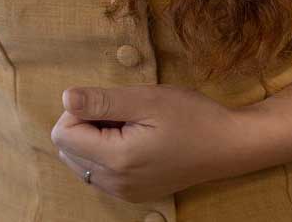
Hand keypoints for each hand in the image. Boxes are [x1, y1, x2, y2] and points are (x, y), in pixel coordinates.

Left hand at [51, 83, 253, 203]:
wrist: (229, 145)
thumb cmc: (190, 117)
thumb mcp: (144, 100)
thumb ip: (100, 101)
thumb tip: (65, 99)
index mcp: (117, 160)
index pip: (62, 134)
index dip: (78, 110)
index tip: (109, 104)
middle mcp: (116, 183)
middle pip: (67, 148)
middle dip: (85, 125)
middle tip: (122, 115)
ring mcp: (125, 192)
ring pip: (79, 160)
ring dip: (94, 138)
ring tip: (129, 127)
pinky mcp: (132, 193)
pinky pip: (97, 172)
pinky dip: (105, 152)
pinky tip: (133, 141)